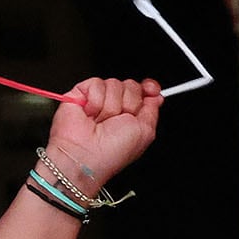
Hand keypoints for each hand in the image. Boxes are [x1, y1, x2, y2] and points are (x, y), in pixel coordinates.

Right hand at [41, 78, 161, 197]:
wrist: (86, 154)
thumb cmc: (113, 151)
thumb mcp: (145, 132)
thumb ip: (152, 111)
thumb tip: (156, 96)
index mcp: (133, 115)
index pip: (144, 90)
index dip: (149, 88)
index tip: (151, 90)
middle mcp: (117, 106)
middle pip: (131, 85)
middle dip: (129, 103)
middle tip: (118, 121)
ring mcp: (99, 98)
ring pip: (114, 84)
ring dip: (111, 107)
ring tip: (102, 122)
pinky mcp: (82, 92)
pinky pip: (97, 84)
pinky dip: (96, 101)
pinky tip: (90, 114)